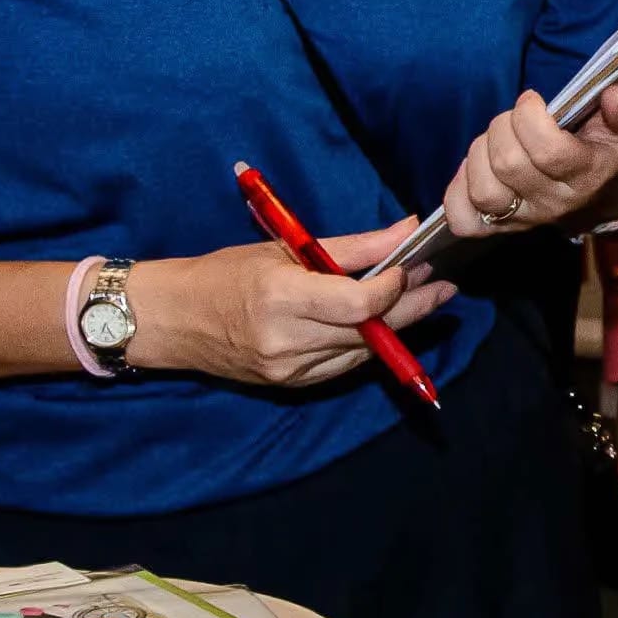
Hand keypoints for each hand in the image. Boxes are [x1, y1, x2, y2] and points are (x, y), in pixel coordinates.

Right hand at [134, 235, 446, 391]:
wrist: (173, 320)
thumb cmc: (224, 273)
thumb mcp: (284, 247)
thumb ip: (351, 247)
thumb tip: (405, 232)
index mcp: (281, 299)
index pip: (357, 303)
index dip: (393, 287)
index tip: (413, 264)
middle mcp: (287, 341)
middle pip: (370, 330)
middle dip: (413, 307)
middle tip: (443, 285)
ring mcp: (290, 370)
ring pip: (364, 352)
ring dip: (398, 326)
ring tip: (425, 299)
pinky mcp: (292, 385)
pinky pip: (346, 365)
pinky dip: (369, 344)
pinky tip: (386, 323)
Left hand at [426, 80, 617, 243]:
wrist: (606, 194)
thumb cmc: (611, 150)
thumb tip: (611, 96)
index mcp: (586, 175)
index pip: (549, 152)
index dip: (530, 118)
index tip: (532, 100)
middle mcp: (554, 203)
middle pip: (508, 165)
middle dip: (502, 126)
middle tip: (514, 117)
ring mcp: (524, 219)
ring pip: (483, 191)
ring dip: (479, 153)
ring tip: (495, 140)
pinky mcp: (499, 227)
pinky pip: (464, 220)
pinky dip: (457, 192)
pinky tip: (475, 169)